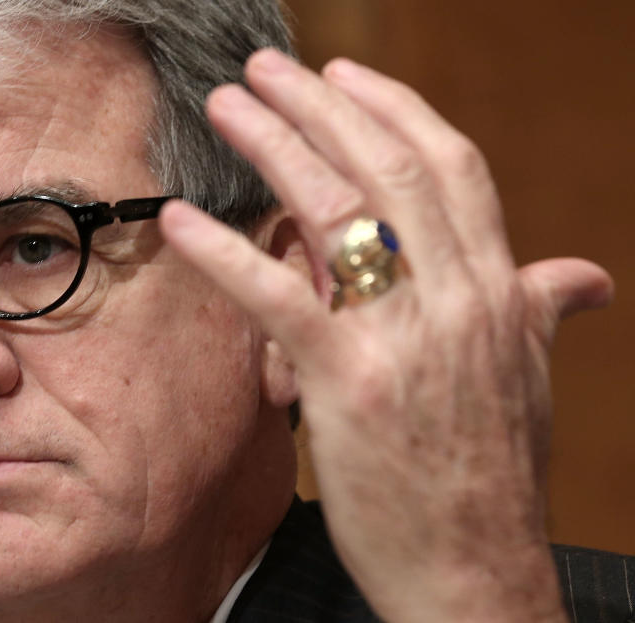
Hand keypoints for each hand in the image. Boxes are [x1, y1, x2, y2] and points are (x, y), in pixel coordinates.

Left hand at [159, 49, 612, 621]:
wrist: (476, 569)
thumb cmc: (490, 477)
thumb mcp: (527, 381)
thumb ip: (538, 313)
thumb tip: (580, 277)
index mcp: (497, 290)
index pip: (450, 167)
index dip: (395, 109)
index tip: (345, 74)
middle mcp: (456, 298)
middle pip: (386, 167)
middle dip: (321, 105)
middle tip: (266, 69)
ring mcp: (402, 337)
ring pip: (336, 211)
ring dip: (273, 146)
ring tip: (226, 107)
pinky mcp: (350, 383)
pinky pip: (277, 298)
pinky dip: (225, 252)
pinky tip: (181, 220)